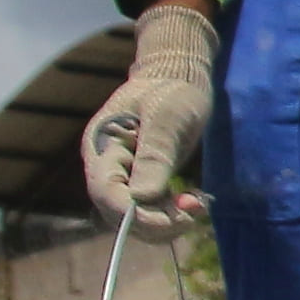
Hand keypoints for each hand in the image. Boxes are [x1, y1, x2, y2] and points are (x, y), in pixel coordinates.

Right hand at [79, 0, 219, 238]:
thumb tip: (141, 198)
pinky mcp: (143, 181)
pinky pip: (151, 209)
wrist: (179, 78)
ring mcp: (124, 176)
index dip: (134, 214)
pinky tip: (196, 202)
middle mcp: (107, 166)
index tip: (170, 221)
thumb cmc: (172, 90)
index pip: (106, 192)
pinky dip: (173, 213)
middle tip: (194, 213)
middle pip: (119, 212)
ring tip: (199, 205)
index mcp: (101, 147)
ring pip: (137, 216)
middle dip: (156, 221)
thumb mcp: (167, 117)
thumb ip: (154, 155)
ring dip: (167, 220)